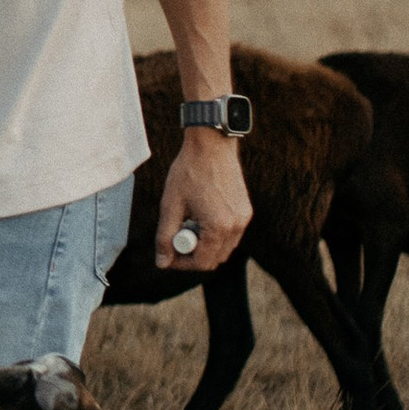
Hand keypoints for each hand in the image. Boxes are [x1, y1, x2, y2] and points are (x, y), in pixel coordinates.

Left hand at [157, 129, 251, 274]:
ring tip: (188, 223)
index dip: (182, 263)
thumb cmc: (189, 171)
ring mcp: (244, 219)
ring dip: (205, 245)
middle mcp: (236, 226)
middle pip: (215, 260)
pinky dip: (215, 234)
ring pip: (224, 248)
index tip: (169, 252)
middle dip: (194, 255)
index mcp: (218, 227)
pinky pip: (231, 235)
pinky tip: (200, 216)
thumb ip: (165, 236)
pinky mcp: (246, 211)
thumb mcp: (170, 205)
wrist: (211, 145)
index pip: (202, 263)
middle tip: (177, 236)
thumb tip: (162, 262)